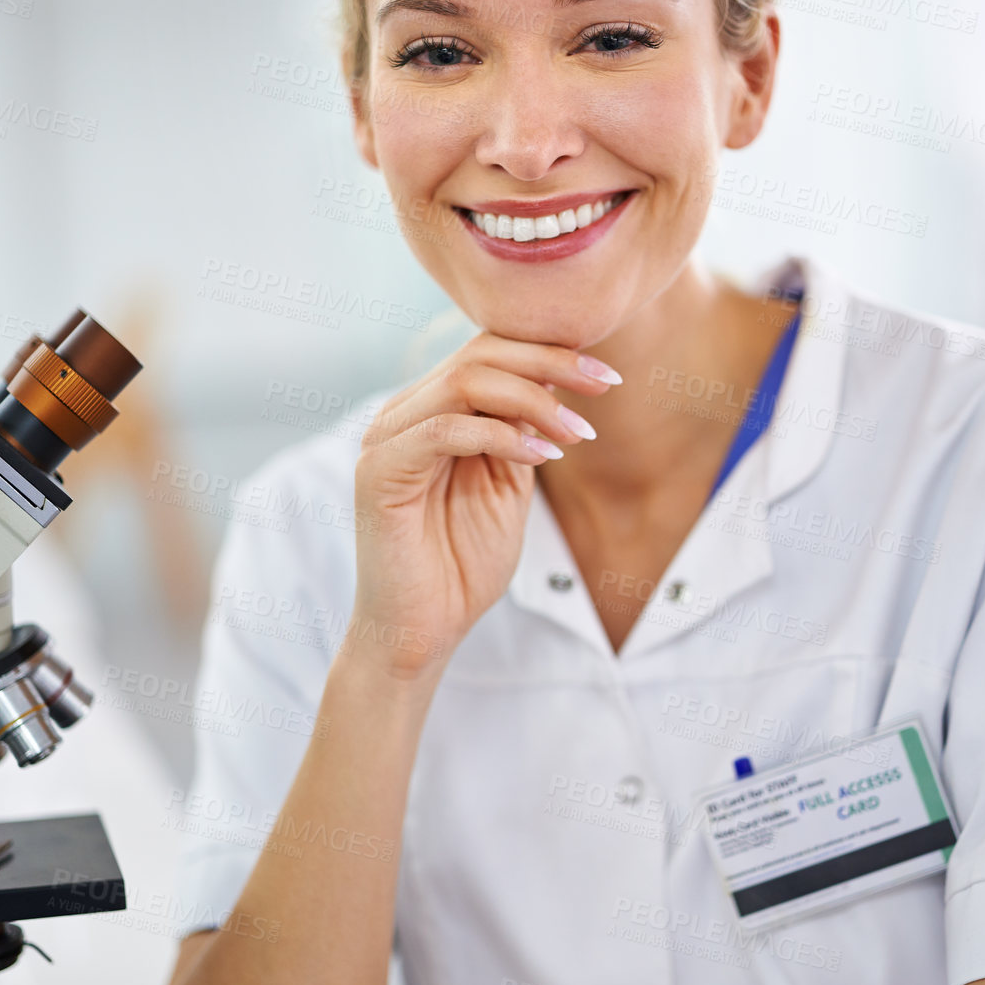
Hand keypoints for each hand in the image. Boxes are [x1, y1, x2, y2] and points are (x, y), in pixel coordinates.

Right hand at [345, 334, 619, 676]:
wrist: (422, 631)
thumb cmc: (461, 564)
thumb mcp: (507, 485)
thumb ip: (521, 432)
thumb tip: (555, 380)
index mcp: (429, 411)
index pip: (486, 353)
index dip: (549, 354)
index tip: (606, 377)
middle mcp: (402, 414)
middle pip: (477, 355)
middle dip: (549, 364)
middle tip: (602, 387)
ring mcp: (385, 439)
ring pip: (464, 382)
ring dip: (533, 401)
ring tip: (578, 433)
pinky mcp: (378, 471)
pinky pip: (445, 429)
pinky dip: (502, 435)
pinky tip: (542, 456)